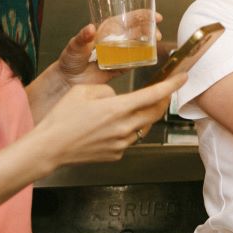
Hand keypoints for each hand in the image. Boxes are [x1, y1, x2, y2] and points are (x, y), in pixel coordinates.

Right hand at [33, 73, 185, 166]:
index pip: (154, 95)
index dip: (172, 85)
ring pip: (143, 127)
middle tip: (164, 92)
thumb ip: (108, 91)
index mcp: (117, 108)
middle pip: (155, 112)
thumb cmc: (62, 118)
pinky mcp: (117, 154)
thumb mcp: (84, 92)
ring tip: (133, 108)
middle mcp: (124, 127)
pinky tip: (112, 127)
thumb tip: (119, 98)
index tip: (183, 78)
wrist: (49, 148)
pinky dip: (127, 130)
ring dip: (144, 116)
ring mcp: (122, 143)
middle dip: (164, 101)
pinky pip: (129, 139)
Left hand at [55, 14, 165, 85]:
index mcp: (107, 31)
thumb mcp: (74, 46)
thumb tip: (90, 28)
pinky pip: (135, 62)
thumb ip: (82, 37)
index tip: (154, 16)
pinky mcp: (122, 67)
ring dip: (149, 44)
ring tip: (155, 44)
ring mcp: (120, 53)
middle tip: (157, 35)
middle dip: (150, 30)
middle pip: (138, 31)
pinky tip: (147, 58)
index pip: (127, 19)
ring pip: (140, 45)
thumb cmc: (69, 60)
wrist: (69, 81)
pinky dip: (142, 60)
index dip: (142, 16)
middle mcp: (116, 40)